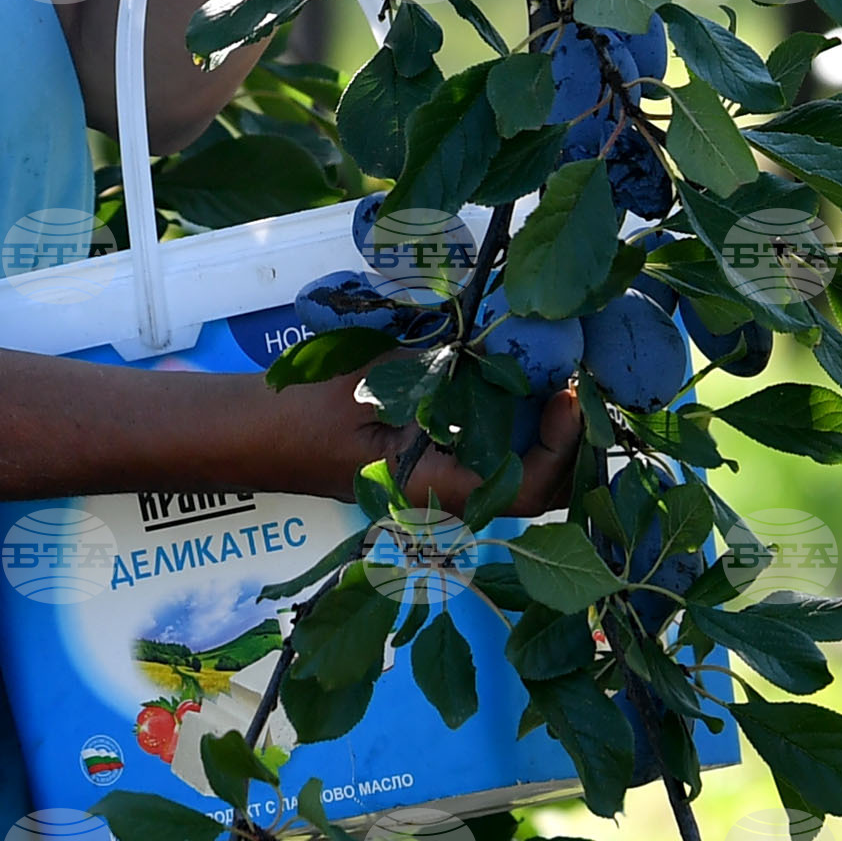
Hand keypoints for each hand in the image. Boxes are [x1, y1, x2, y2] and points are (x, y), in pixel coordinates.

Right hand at [279, 365, 584, 515]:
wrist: (266, 432)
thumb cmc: (307, 412)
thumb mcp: (368, 384)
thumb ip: (430, 372)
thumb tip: (499, 346)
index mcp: (434, 489)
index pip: (522, 489)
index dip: (558, 447)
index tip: (567, 392)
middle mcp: (452, 494)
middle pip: (538, 484)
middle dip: (569, 436)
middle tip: (575, 371)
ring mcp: (449, 479)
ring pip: (524, 467)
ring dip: (551, 426)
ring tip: (561, 367)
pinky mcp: (443, 458)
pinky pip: (500, 447)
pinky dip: (523, 415)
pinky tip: (527, 372)